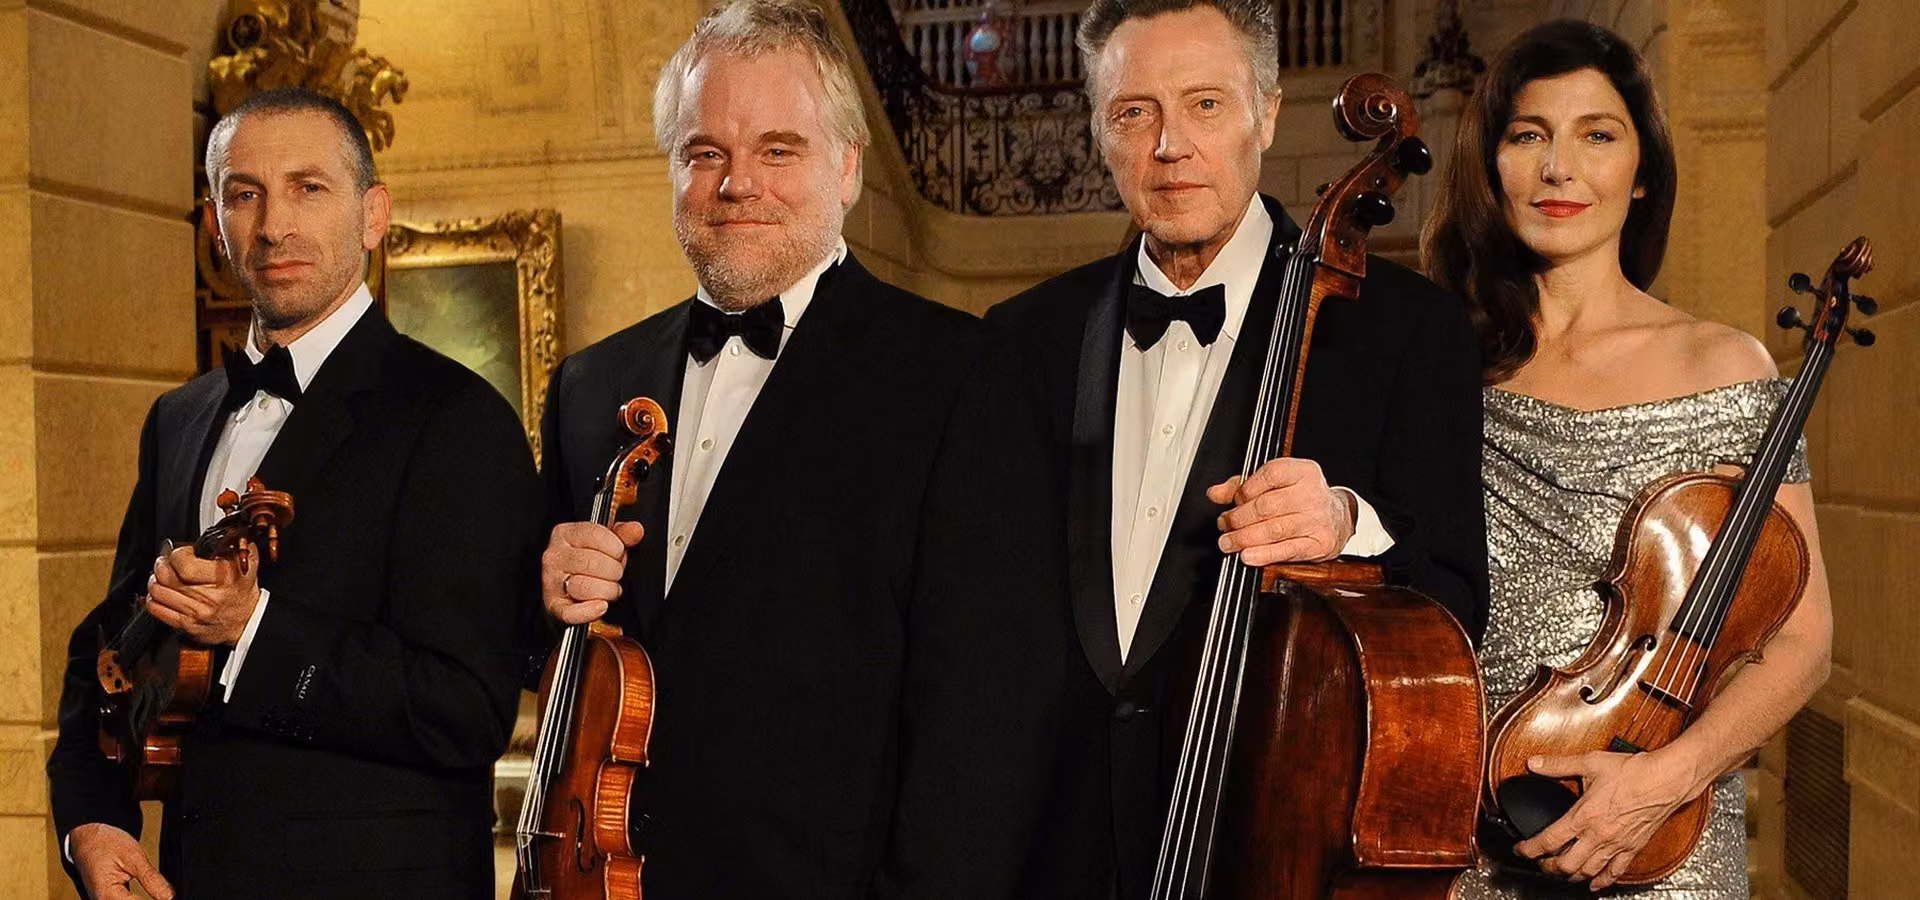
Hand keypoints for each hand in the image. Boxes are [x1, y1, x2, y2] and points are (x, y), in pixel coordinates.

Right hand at [69, 823, 173, 899]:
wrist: (86, 839)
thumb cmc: (105, 844)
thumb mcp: (133, 857)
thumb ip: (151, 878)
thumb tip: (169, 897)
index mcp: (107, 895)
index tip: (171, 897)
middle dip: (153, 899)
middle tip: (167, 894)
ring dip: (146, 899)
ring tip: (160, 893)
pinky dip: (136, 899)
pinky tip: (154, 896)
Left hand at [145, 542, 261, 644]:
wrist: (247, 620)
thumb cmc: (242, 589)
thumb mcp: (247, 562)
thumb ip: (234, 543)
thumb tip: (217, 531)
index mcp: (224, 577)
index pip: (183, 563)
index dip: (177, 554)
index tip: (181, 553)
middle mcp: (209, 597)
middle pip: (166, 577)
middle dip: (161, 565)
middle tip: (166, 562)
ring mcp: (196, 612)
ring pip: (157, 592)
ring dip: (155, 581)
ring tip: (162, 577)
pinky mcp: (186, 624)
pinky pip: (156, 609)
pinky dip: (153, 599)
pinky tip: (162, 593)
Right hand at [542, 521, 643, 624]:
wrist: (571, 589)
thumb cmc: (589, 563)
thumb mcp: (606, 542)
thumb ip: (622, 534)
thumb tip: (635, 530)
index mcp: (565, 534)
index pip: (595, 534)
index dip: (615, 547)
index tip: (619, 554)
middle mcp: (554, 556)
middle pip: (592, 562)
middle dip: (613, 571)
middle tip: (615, 574)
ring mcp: (551, 581)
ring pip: (585, 586)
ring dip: (607, 591)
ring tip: (609, 589)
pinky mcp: (554, 606)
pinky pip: (571, 612)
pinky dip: (590, 611)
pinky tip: (602, 606)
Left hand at [1207, 458, 1355, 565]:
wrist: (1338, 518)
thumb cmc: (1301, 498)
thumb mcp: (1275, 484)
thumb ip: (1243, 486)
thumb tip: (1215, 493)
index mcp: (1302, 471)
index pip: (1269, 476)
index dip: (1245, 490)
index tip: (1233, 502)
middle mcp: (1312, 493)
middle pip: (1267, 506)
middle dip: (1239, 518)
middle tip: (1224, 525)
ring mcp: (1318, 519)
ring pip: (1274, 530)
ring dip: (1245, 538)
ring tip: (1229, 543)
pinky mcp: (1319, 543)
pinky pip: (1287, 550)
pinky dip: (1264, 554)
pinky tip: (1247, 555)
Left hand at [1513, 750, 1704, 890]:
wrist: (1666, 780)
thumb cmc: (1633, 771)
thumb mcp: (1590, 762)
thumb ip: (1558, 765)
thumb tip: (1534, 763)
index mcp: (1584, 816)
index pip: (1548, 840)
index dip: (1529, 850)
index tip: (1520, 851)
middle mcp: (1598, 835)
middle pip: (1566, 864)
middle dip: (1548, 868)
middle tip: (1540, 864)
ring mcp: (1616, 845)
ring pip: (1588, 871)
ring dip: (1571, 876)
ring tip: (1561, 874)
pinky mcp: (1632, 848)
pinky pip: (1615, 872)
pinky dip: (1602, 881)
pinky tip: (1594, 884)